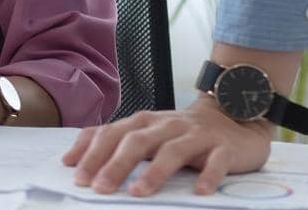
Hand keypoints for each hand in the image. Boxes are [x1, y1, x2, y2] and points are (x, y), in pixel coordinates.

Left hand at [61, 96, 272, 196]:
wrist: (235, 115)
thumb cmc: (183, 132)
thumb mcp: (148, 133)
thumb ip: (116, 143)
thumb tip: (72, 161)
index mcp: (145, 122)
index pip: (113, 133)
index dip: (93, 152)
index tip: (75, 174)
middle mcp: (167, 125)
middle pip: (138, 141)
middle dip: (115, 164)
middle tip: (99, 187)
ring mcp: (197, 134)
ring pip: (173, 150)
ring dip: (154, 171)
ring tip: (138, 192)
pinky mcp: (224, 147)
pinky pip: (216, 161)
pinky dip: (208, 175)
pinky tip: (199, 191)